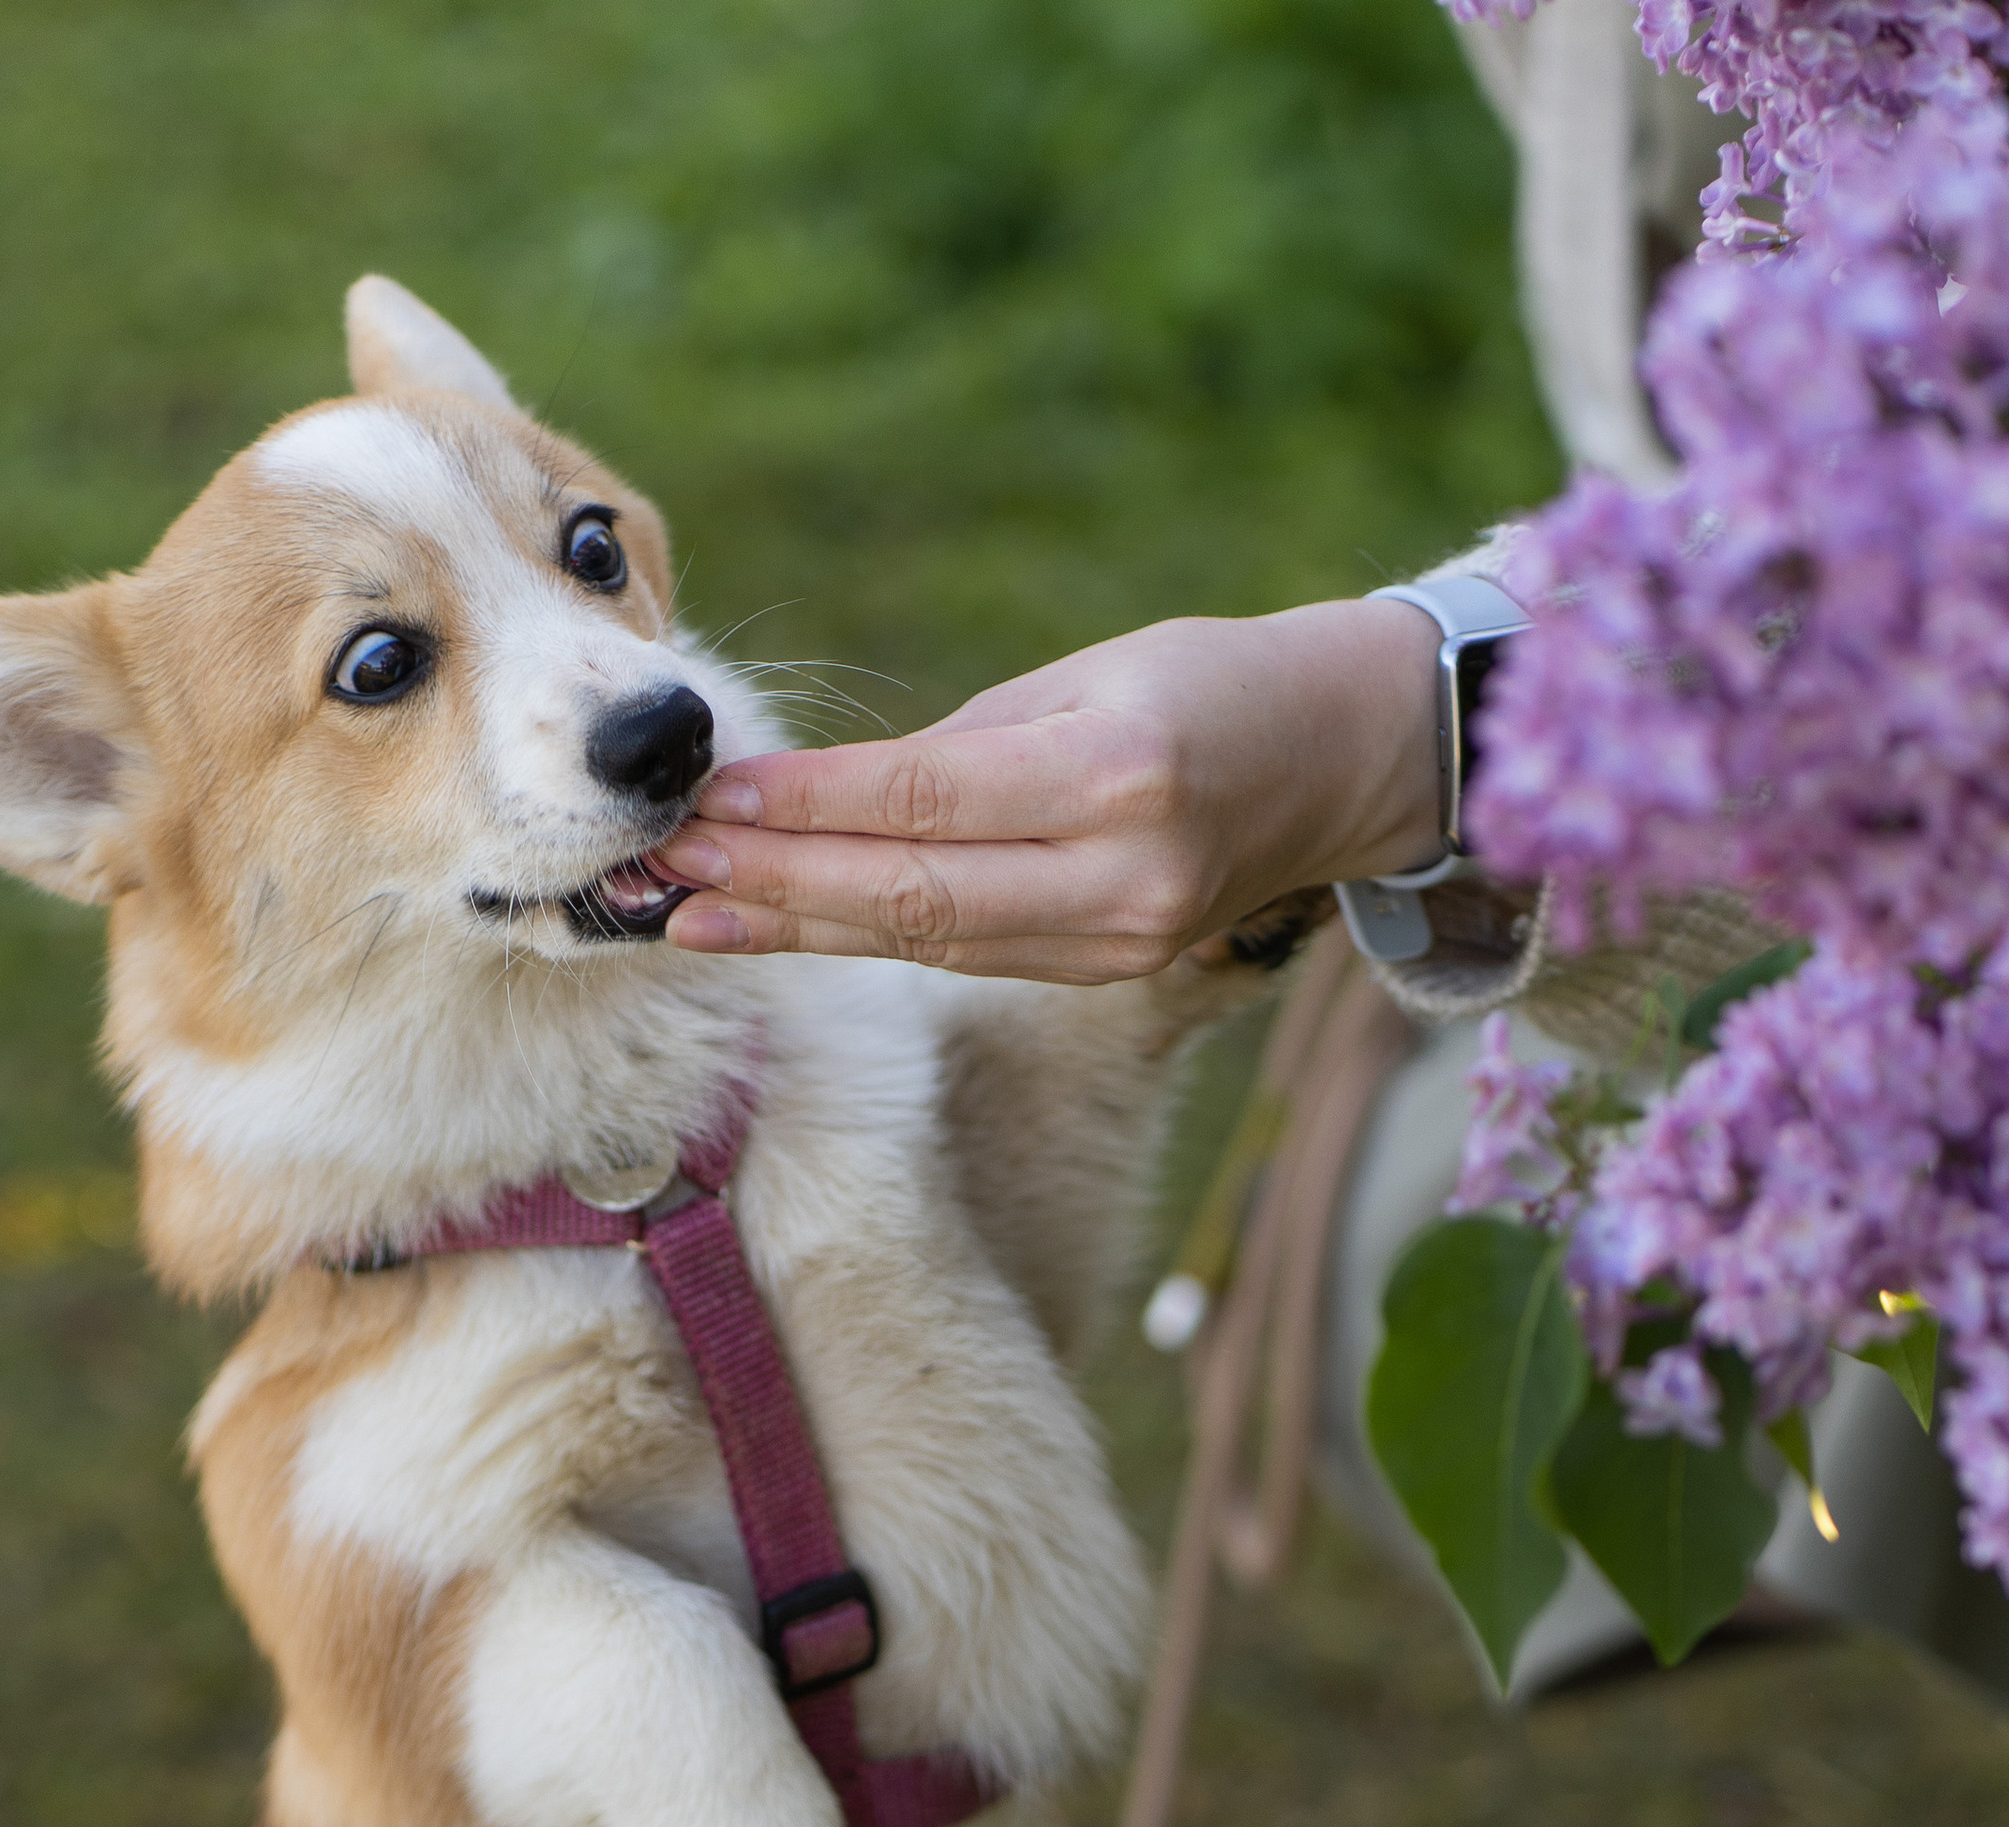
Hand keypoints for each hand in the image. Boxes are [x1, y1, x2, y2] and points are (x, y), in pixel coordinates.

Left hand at [660, 601, 1442, 983]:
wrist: (1346, 761)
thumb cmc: (1211, 683)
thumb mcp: (1092, 674)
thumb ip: (963, 750)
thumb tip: (822, 800)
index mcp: (1117, 773)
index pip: (928, 803)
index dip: (809, 811)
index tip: (709, 803)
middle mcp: (1119, 874)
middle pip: (912, 898)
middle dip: (777, 889)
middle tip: (663, 877)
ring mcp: (1117, 938)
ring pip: (927, 943)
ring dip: (800, 929)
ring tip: (692, 913)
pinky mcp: (1109, 969)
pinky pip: (967, 955)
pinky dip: (868, 939)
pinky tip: (786, 927)